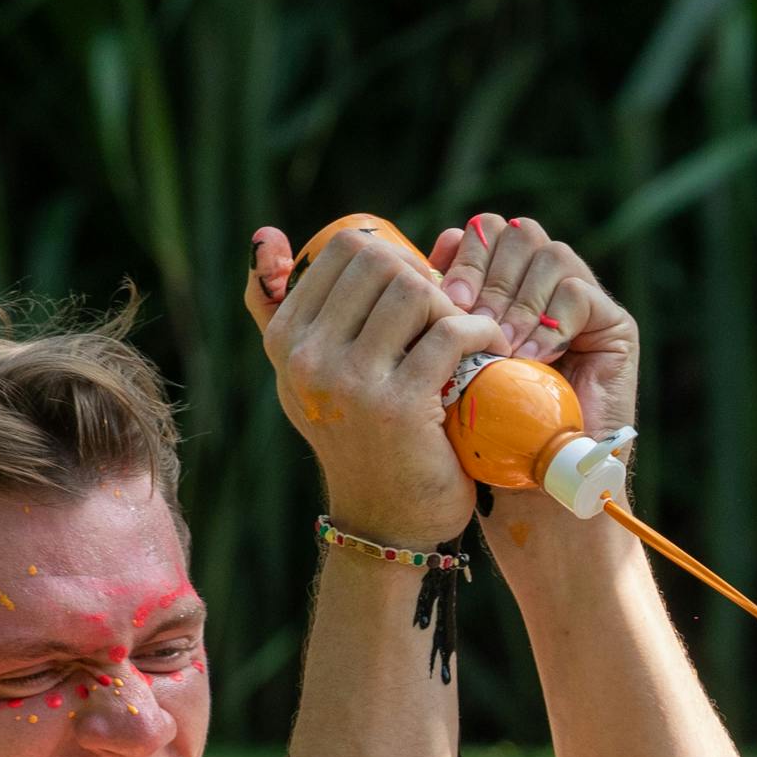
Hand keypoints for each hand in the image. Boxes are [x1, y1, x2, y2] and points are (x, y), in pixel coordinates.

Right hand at [245, 223, 507, 552]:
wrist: (385, 522)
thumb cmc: (358, 438)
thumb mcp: (306, 376)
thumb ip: (278, 308)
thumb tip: (266, 235)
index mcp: (284, 340)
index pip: (346, 248)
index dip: (395, 257)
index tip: (416, 292)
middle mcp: (307, 358)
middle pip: (382, 261)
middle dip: (424, 277)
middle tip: (445, 313)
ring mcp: (350, 382)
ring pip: (416, 290)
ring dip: (454, 305)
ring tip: (465, 335)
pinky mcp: (400, 406)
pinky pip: (451, 332)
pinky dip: (482, 331)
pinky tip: (490, 348)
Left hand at [430, 214, 638, 440]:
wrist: (536, 488)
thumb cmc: (488, 432)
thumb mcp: (454, 360)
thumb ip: (450, 306)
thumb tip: (436, 247)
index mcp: (507, 284)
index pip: (488, 231)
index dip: (467, 255)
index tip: (448, 299)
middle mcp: (547, 287)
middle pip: (519, 233)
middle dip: (490, 277)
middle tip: (472, 321)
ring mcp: (584, 304)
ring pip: (550, 254)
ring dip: (520, 301)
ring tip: (506, 349)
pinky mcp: (615, 327)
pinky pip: (579, 293)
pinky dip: (550, 323)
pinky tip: (534, 360)